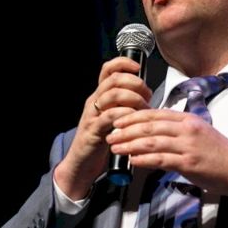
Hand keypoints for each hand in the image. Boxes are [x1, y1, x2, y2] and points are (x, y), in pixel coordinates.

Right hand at [53, 57, 151, 199]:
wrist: (81, 164)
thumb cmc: (101, 141)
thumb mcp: (112, 117)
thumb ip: (124, 104)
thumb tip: (147, 94)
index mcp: (100, 95)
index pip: (108, 69)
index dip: (123, 63)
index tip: (139, 67)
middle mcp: (94, 101)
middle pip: (114, 79)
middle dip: (135, 83)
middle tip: (147, 95)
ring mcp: (93, 115)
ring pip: (113, 94)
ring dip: (134, 98)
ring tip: (144, 108)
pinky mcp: (94, 130)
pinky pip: (110, 115)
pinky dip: (126, 114)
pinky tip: (134, 120)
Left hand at [106, 109, 227, 195]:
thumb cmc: (218, 153)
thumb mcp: (198, 132)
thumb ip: (177, 130)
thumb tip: (154, 132)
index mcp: (187, 119)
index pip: (155, 114)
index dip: (134, 116)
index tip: (119, 121)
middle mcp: (186, 129)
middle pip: (150, 126)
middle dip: (127, 130)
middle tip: (112, 134)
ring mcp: (187, 145)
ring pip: (152, 142)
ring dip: (130, 144)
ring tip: (116, 147)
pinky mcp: (188, 162)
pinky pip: (161, 159)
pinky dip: (144, 159)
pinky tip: (133, 160)